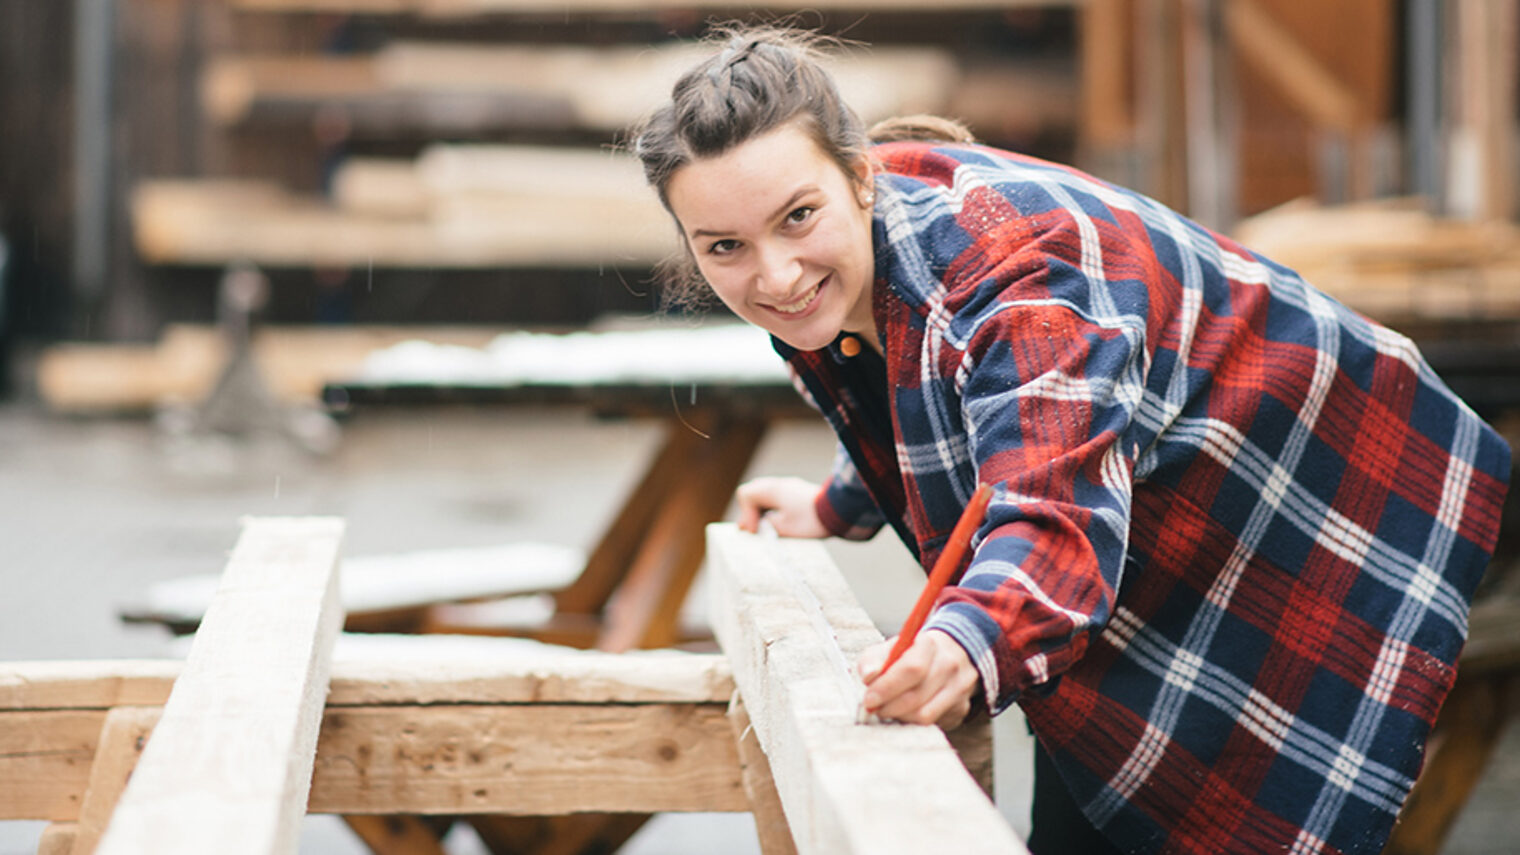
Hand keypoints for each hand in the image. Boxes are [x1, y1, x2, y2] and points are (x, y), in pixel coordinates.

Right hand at [734, 476, 828, 537]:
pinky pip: (778, 497)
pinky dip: (773, 508)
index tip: (755, 530)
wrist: (840, 510)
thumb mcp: (784, 528)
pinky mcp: (798, 492)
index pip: (746, 495)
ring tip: (765, 527)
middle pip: (754, 492)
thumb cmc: (812, 520)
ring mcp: (790, 487)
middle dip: (751, 511)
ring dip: (762, 509)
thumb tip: (758, 527)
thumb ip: (767, 526)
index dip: (746, 514)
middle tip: (754, 529)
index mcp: (772, 490)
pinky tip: (779, 521)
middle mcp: (779, 484)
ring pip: (766, 494)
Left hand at [859, 629, 979, 728]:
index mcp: (929, 644)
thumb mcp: (889, 649)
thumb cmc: (911, 654)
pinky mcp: (962, 707)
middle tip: (875, 709)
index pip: (911, 669)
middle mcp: (949, 664)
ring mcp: (959, 687)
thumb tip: (868, 676)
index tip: (869, 699)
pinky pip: (933, 724)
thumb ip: (873, 660)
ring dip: (900, 717)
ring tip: (889, 709)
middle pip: (916, 696)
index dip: (887, 687)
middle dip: (889, 707)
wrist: (947, 654)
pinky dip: (914, 722)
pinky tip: (906, 712)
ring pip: (925, 715)